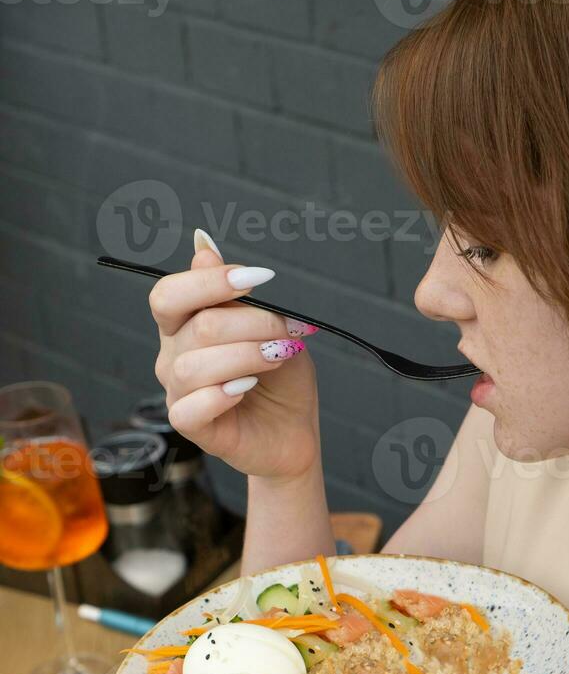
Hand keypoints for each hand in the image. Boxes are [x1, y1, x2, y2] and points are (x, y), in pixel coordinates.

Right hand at [151, 230, 319, 479]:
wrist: (293, 431)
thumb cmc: (280, 377)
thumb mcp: (271, 327)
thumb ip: (236, 294)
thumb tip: (202, 243)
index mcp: (185, 324)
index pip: (171, 294)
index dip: (211, 282)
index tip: (260, 279)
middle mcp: (173, 355)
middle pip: (198, 326)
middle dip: (254, 323)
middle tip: (289, 332)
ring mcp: (178, 392)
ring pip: (194, 366)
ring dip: (247, 356)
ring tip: (278, 358)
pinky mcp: (190, 426)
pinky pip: (190, 409)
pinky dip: (222, 395)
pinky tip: (248, 389)